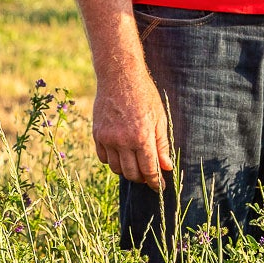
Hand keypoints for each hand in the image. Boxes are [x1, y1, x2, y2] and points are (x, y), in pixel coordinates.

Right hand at [91, 63, 172, 190]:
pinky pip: (103, 158)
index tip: (159, 186)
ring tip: (135, 162)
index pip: (149, 170)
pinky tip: (121, 153)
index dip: (155, 181)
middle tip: (148, 174)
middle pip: (132, 173)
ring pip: (116, 169)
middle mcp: (123, 140)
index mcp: (142, 137)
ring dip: (126, 170)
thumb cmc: (144, 95)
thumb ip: (162, 145)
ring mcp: (107, 138)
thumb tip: (166, 167)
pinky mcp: (97, 134)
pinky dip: (112, 160)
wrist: (119, 76)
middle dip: (142, 178)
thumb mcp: (159, 119)